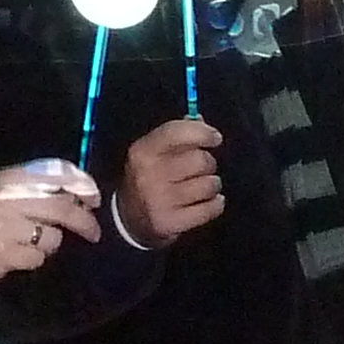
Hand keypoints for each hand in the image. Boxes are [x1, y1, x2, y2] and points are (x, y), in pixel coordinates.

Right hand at [0, 158, 100, 284]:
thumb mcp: (6, 194)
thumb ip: (40, 190)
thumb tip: (83, 196)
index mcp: (11, 178)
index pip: (58, 174)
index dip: (84, 186)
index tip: (94, 199)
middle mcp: (7, 197)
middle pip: (63, 207)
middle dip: (84, 222)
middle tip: (93, 232)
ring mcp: (3, 226)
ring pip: (53, 237)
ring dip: (51, 244)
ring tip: (31, 244)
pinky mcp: (2, 252)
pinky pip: (38, 258)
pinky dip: (34, 260)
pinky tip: (17, 256)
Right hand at [118, 116, 224, 246]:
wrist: (129, 220)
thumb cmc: (148, 178)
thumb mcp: (153, 153)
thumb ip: (177, 134)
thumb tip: (200, 120)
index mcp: (143, 152)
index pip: (177, 132)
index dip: (202, 132)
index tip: (215, 138)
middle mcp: (149, 175)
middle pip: (200, 160)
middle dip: (208, 163)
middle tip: (201, 170)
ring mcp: (159, 201)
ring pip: (209, 185)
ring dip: (212, 185)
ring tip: (202, 187)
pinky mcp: (170, 223)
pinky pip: (210, 208)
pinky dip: (215, 204)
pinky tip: (208, 203)